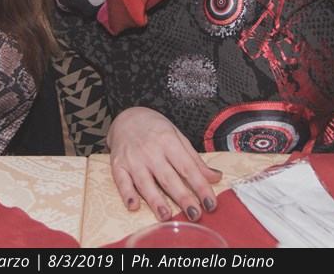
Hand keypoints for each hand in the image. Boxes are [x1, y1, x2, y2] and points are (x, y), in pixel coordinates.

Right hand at [106, 107, 221, 221]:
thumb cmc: (156, 130)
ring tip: (166, 216)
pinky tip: (133, 206)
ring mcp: (133, 159)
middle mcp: (151, 151)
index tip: (211, 203)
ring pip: (145, 182)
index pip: (188, 167)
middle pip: (168, 177)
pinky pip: (121, 181)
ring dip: (155, 200)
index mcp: (169, 142)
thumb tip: (216, 177)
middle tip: (194, 214)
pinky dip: (127, 194)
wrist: (127, 118)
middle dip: (182, 197)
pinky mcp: (118, 165)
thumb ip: (195, 160)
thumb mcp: (178, 137)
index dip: (200, 186)